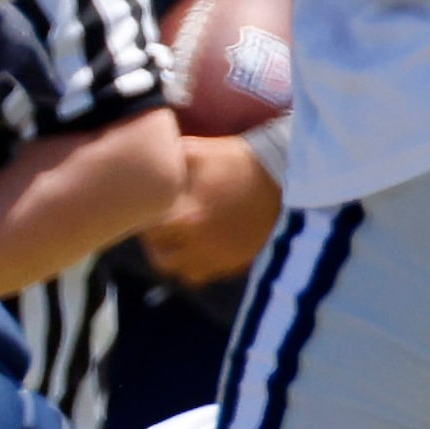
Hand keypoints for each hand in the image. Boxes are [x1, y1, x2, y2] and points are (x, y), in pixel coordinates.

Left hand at [138, 136, 282, 286]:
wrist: (287, 179)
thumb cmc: (239, 162)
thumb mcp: (197, 152)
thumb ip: (167, 162)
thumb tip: (145, 163)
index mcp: (184, 217)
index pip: (146, 231)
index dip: (142, 219)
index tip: (146, 209)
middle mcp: (198, 245)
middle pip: (161, 258)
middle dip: (156, 243)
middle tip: (160, 227)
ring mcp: (220, 259)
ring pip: (184, 274)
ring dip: (177, 259)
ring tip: (180, 240)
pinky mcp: (239, 264)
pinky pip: (210, 276)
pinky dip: (201, 266)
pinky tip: (204, 246)